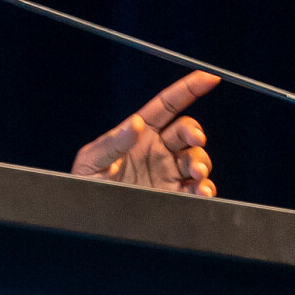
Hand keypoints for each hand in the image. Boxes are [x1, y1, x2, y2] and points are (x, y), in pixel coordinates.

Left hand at [71, 70, 218, 195]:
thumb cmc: (85, 184)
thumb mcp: (91, 161)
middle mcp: (157, 150)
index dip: (188, 89)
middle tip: (195, 140)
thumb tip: (135, 124)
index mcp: (139, 134)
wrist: (88, 216)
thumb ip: (112, 143)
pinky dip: (205, 189)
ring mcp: (167, 172)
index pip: (167, 105)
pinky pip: (197, 188)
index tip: (209, 78)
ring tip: (195, 174)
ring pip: (196, 159)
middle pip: (187, 132)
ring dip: (202, 163)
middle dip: (195, 133)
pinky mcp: (173, 195)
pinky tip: (200, 191)